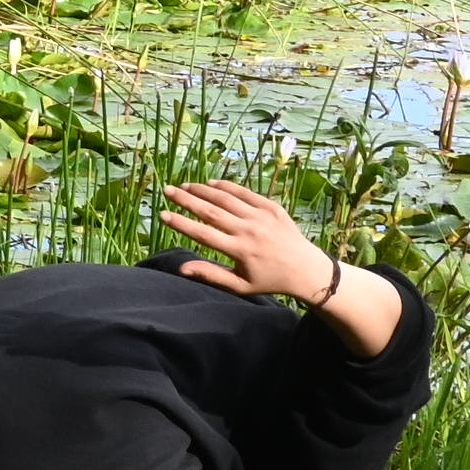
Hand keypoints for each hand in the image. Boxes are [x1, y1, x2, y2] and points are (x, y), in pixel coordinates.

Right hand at [160, 179, 333, 302]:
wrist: (307, 269)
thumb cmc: (269, 280)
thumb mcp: (240, 285)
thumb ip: (210, 274)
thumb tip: (182, 268)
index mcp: (240, 251)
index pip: (203, 234)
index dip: (181, 223)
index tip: (163, 214)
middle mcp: (249, 231)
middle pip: (211, 210)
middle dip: (186, 199)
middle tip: (168, 190)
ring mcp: (262, 216)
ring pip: (226, 198)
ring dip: (202, 189)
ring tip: (185, 185)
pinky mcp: (272, 207)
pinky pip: (244, 192)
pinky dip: (226, 187)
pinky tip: (211, 184)